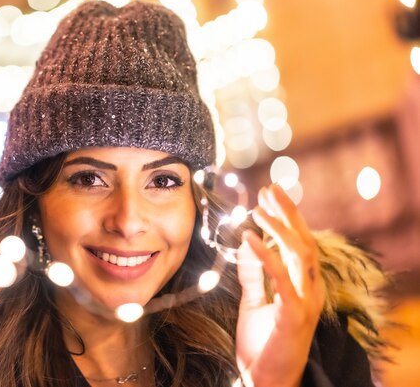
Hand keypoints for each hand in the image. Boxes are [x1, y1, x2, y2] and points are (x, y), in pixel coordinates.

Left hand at [235, 184, 324, 386]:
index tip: (269, 195)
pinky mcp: (294, 315)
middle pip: (304, 242)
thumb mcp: (254, 301)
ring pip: (299, 254)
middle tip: (270, 190)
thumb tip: (247, 242)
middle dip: (288, 213)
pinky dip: (266, 256)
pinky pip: (281, 279)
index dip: (287, 217)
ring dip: (279, 227)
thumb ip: (254, 273)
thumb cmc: (262, 343)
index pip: (300, 243)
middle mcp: (311, 290)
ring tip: (259, 208)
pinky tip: (250, 237)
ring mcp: (306, 302)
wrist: (264, 380)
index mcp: (304, 286)